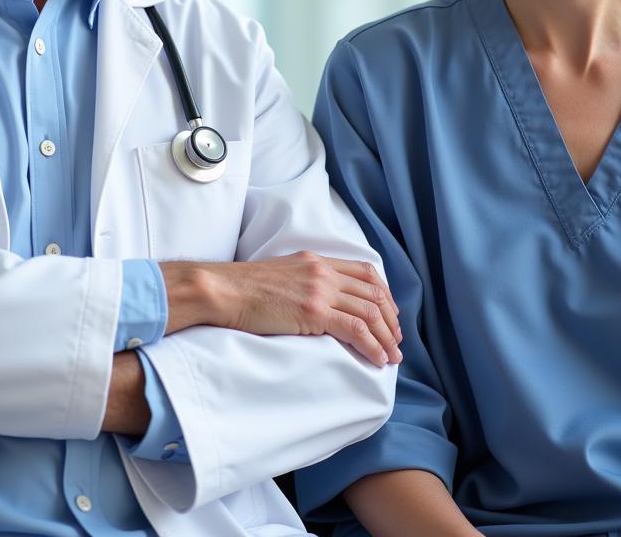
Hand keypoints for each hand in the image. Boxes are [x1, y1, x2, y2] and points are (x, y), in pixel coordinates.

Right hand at [162, 252, 401, 365]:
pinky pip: (355, 328)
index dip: (383, 293)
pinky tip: (378, 358)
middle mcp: (323, 271)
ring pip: (369, 311)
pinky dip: (372, 345)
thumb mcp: (282, 274)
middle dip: (390, 318)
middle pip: (373, 292)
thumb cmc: (243, 289)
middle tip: (397, 339)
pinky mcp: (313, 311)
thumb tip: (318, 305)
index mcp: (317, 260)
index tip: (390, 313)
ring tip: (393, 356)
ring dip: (386, 336)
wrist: (223, 290)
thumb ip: (305, 282)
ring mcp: (320, 290)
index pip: (364, 271)